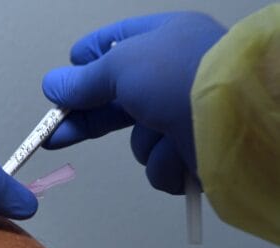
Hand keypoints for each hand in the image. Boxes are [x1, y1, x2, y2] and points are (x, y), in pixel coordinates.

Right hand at [42, 12, 225, 193]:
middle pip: (115, 101)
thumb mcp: (122, 64)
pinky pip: (160, 163)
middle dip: (84, 119)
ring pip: (139, 139)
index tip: (61, 83)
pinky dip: (166, 162)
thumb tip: (52, 85)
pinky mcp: (192, 152)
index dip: (84, 64)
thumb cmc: (183, 76)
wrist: (238, 120)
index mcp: (161, 42)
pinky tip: (181, 152)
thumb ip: (84, 80)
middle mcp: (172, 78)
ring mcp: (183, 117)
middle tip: (51, 133)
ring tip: (162, 130)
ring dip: (146, 141)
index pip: (112, 47)